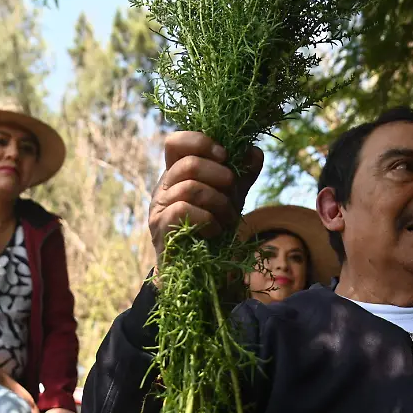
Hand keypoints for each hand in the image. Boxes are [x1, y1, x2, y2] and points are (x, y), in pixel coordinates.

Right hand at [148, 131, 262, 260]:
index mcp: (177, 172)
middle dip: (221, 177)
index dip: (200, 142)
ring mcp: (158, 206)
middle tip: (233, 195)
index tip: (225, 156)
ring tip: (227, 219)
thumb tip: (254, 151)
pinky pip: (183, 210)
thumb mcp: (230, 197)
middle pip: (188, 164)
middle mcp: (164, 186)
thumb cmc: (211, 229)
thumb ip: (242, 175)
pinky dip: (207, 219)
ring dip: (219, 204)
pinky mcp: (160, 227)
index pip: (176, 142)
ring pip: (190, 188)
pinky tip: (214, 230)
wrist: (196, 270)